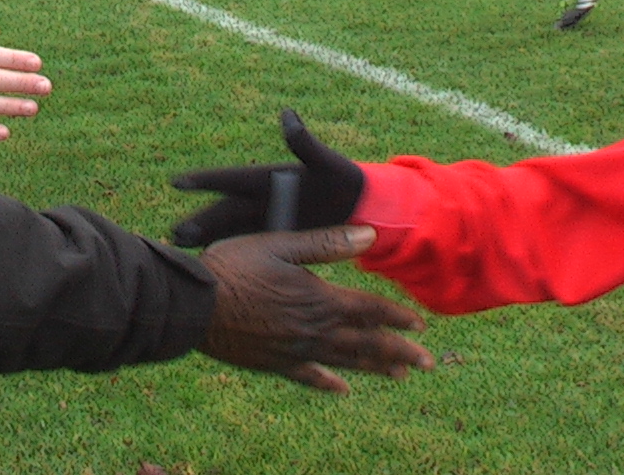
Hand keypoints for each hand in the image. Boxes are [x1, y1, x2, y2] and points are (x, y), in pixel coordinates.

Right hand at [170, 109, 364, 246]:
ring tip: (182, 250)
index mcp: (266, 178)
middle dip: (200, 222)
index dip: (205, 180)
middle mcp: (258, 200)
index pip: (231, 178)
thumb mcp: (328, 164)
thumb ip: (306, 144)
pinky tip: (210, 268)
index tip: (178, 182)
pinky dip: (228, 257)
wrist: (362, 210)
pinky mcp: (272, 243)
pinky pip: (246, 250)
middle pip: (223, 211)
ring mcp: (263, 223)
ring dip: (206, 240)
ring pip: (228, 232)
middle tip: (176, 233)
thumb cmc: (344, 181)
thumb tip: (288, 115)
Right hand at [198, 227, 430, 392]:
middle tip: (427, 363)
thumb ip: (326, 243)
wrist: (195, 305)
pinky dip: (328, 384)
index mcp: (320, 299)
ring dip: (375, 368)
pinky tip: (342, 389)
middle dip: (399, 352)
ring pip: (345, 362)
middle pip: (366, 343)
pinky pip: (309, 377)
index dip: (397, 317)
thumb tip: (370, 235)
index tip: (421, 325)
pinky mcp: (276, 363)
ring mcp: (296, 351)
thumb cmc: (234, 267)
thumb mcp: (280, 244)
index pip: (369, 310)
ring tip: (400, 376)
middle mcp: (314, 330)